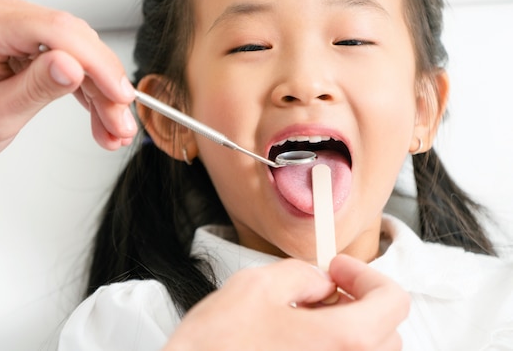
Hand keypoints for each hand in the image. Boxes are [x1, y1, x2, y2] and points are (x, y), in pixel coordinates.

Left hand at [0, 0, 136, 184]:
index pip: (59, 32)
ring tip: (112, 129)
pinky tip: (99, 117)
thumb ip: (35, 89)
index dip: (98, 65)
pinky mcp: (20, 44)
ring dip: (99, 94)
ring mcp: (11, 28)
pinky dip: (84, 91)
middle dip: (104, 86)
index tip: (121, 97)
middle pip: (74, 43)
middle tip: (120, 123)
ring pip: (77, 54)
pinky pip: (64, 61)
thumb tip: (74, 67)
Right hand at [164, 255, 408, 350]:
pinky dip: (330, 349)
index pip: (394, 302)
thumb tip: (320, 282)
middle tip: (323, 290)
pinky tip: (294, 342)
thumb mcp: (258, 286)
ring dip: (346, 329)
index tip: (338, 269)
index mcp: (343, 342)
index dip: (367, 275)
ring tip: (304, 319)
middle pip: (388, 332)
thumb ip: (303, 274)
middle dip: (359, 302)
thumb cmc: (218, 347)